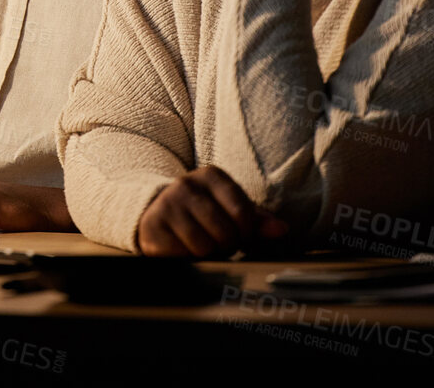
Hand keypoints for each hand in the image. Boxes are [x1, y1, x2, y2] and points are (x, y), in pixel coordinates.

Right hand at [137, 165, 288, 257]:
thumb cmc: (202, 212)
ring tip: (201, 244)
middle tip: (218, 242)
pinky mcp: (152, 226)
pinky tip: (182, 248)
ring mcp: (167, 204)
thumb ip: (257, 220)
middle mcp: (186, 184)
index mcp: (211, 175)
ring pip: (204, 246)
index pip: (242, 212)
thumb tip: (281, 230)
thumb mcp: (229, 208)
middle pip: (224, 232)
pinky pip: (181, 255)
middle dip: (226, 246)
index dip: (245, 234)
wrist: (156, 212)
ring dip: (207, 254)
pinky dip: (186, 258)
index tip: (239, 236)